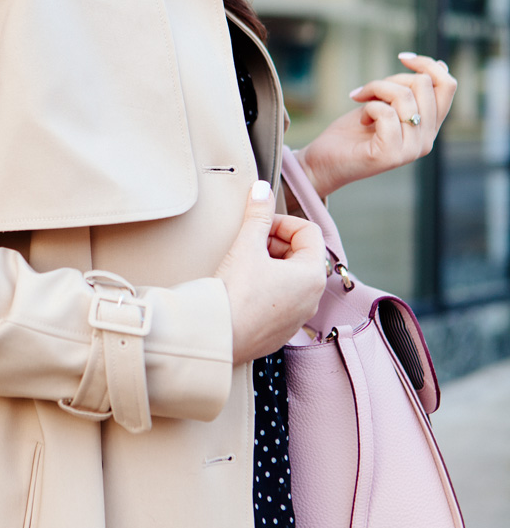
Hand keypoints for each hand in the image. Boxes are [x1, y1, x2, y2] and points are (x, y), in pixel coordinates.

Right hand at [215, 181, 326, 365]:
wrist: (215, 338)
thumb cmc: (233, 294)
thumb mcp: (246, 246)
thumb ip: (258, 214)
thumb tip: (262, 189)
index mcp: (312, 274)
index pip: (308, 231)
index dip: (282, 221)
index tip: (258, 224)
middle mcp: (312, 298)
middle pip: (302, 255)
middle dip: (276, 242)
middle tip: (249, 242)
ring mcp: (298, 317)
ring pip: (292, 278)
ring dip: (271, 264)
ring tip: (244, 264)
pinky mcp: (282, 332)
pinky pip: (282, 300)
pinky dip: (268, 287)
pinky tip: (243, 288)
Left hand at [298, 53, 456, 197]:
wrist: (325, 162)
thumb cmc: (352, 132)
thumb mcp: (386, 103)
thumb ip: (411, 90)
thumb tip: (439, 64)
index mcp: (429, 128)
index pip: (448, 86)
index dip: (427, 65)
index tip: (403, 58)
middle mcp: (426, 141)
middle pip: (424, 85)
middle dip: (391, 79)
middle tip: (368, 91)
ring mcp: (411, 150)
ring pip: (404, 96)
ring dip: (375, 90)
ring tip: (361, 102)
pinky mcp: (392, 155)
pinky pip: (386, 113)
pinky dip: (368, 108)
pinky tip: (361, 120)